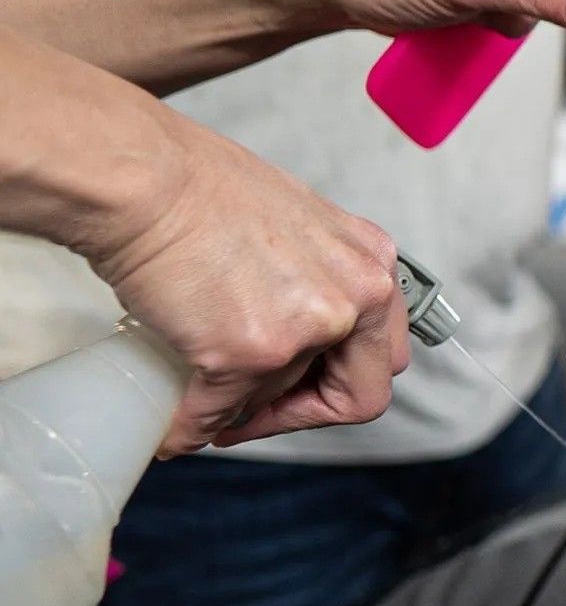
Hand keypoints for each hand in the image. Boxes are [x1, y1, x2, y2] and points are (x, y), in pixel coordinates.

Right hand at [87, 113, 409, 455]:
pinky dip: (193, 427)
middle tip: (260, 411)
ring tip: (206, 386)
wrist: (141, 179)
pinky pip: (221, 413)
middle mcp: (355, 296)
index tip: (300, 388)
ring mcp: (306, 327)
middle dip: (305, 411)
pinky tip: (178, 424)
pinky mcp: (249, 352)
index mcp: (372, 263)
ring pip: (286, 400)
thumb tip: (301, 335)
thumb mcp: (299, 227)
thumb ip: (319, 281)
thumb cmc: (199, 188)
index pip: (384, 354)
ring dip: (244, 405)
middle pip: (359, 393)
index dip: (341, 382)